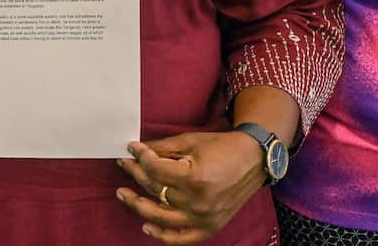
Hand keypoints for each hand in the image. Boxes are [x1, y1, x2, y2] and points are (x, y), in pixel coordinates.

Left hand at [116, 132, 264, 243]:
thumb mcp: (191, 141)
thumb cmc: (223, 147)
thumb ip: (163, 148)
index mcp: (194, 177)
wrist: (254, 160)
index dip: (141, 157)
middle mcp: (198, 201)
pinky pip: (181, 238)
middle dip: (137, 175)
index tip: (132, 148)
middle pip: (156, 190)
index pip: (156, 170)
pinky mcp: (210, 227)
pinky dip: (163, 235)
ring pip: (161, 216)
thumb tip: (138, 150)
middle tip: (125, 164)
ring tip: (124, 194)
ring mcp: (204, 218)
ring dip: (139, 205)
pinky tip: (147, 225)